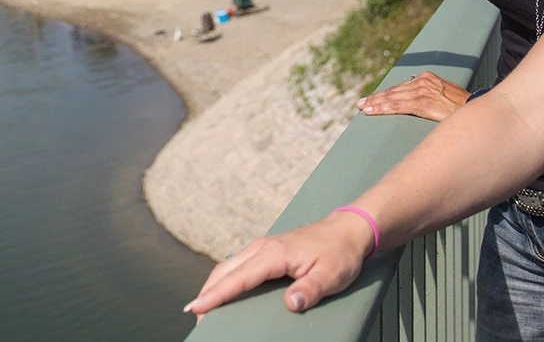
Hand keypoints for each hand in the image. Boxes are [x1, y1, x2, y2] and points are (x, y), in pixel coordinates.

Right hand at [185, 211, 374, 317]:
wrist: (348, 229)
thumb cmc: (340, 253)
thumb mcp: (331, 275)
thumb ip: (310, 289)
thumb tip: (291, 303)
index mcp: (275, 254)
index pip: (239, 278)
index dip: (217, 294)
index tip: (198, 307)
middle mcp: (263, 247)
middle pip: (226, 270)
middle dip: (208, 292)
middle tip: (195, 314)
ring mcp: (264, 247)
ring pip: (229, 265)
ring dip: (214, 284)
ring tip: (203, 305)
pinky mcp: (267, 250)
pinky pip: (239, 263)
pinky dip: (225, 277)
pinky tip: (223, 288)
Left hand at [356, 71, 468, 119]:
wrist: (478, 112)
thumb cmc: (463, 109)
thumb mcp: (446, 99)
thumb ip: (432, 98)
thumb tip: (420, 103)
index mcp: (428, 79)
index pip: (402, 87)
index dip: (386, 94)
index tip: (372, 100)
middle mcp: (424, 82)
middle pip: (394, 91)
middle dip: (376, 98)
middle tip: (361, 104)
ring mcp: (423, 91)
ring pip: (392, 97)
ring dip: (375, 103)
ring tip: (363, 108)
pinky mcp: (423, 102)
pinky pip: (398, 105)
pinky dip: (382, 108)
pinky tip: (372, 110)